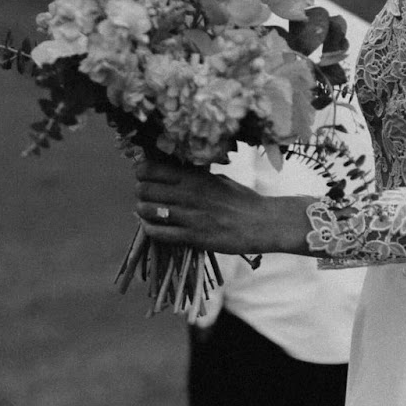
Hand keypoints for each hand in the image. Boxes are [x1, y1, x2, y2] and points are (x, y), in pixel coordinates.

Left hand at [134, 160, 312, 255]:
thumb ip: (194, 176)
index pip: (150, 168)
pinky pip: (159, 233)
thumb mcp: (218, 179)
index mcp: (194, 176)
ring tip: (149, 212)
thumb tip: (171, 171)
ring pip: (148, 210)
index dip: (142, 172)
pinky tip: (154, 227)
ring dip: (144, 211)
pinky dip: (150, 229)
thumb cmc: (242, 200)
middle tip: (147, 196)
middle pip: (144, 189)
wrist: (263, 223)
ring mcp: (190, 216)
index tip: (146, 177)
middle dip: (142, 193)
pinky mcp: (193, 237)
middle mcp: (189, 193)